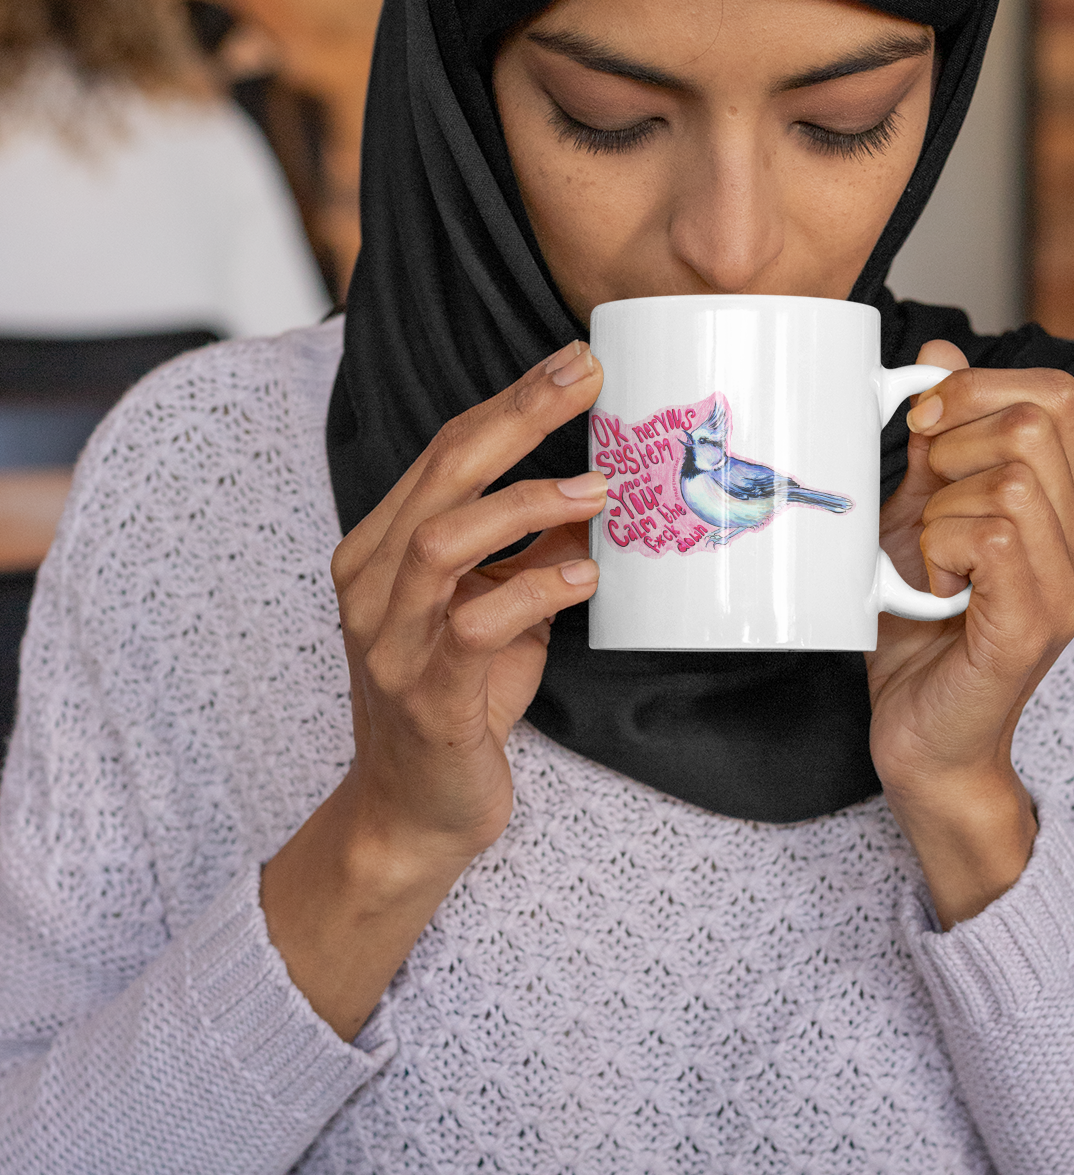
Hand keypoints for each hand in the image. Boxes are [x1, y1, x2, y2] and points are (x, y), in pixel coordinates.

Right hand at [261, 342, 605, 1036]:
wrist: (414, 813)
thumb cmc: (458, 703)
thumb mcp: (501, 611)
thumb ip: (534, 552)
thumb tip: (601, 489)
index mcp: (381, 548)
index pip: (445, 452)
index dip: (512, 401)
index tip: (577, 361)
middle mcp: (370, 582)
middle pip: (441, 474)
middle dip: (518, 416)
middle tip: (588, 378)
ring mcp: (388, 637)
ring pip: (443, 540)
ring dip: (526, 504)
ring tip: (599, 491)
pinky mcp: (422, 692)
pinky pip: (475, 624)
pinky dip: (536, 591)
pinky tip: (586, 580)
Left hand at [869, 340, 1073, 927]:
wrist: (921, 744)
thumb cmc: (917, 637)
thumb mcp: (916, 518)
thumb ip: (935, 444)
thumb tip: (941, 352)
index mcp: (1054, 510)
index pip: (1054, 395)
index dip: (979, 387)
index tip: (922, 430)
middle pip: (1032, 422)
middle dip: (951, 444)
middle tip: (920, 504)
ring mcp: (1062, 589)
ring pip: (1007, 480)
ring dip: (938, 511)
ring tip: (926, 563)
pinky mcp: (1030, 628)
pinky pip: (991, 539)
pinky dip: (940, 550)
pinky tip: (930, 589)